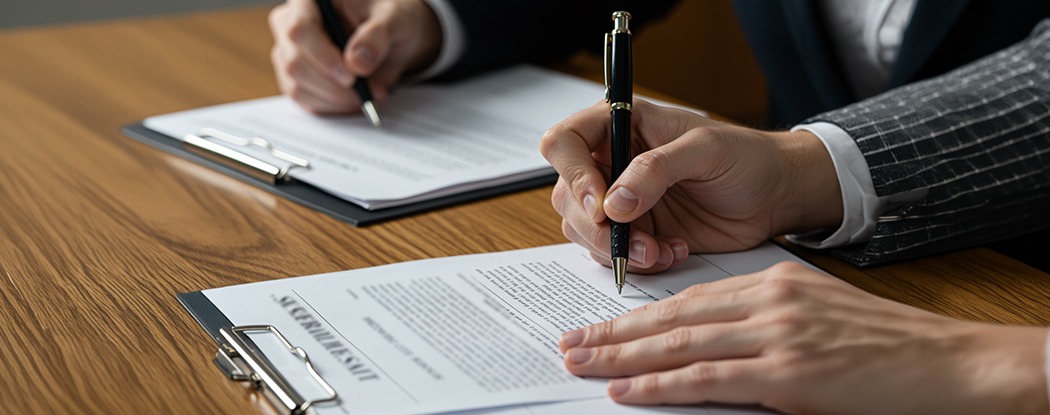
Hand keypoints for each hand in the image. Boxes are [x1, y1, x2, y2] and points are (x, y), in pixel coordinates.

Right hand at [268, 0, 441, 112]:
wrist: (391, 39)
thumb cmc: (388, 21)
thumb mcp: (394, 21)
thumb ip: (377, 36)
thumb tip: (356, 62)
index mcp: (310, 1)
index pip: (300, 29)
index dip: (322, 56)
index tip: (350, 77)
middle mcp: (291, 25)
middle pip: (295, 62)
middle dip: (334, 86)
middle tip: (370, 92)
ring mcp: (289, 53)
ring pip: (297, 86)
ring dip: (337, 99)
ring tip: (370, 94)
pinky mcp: (295, 78)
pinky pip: (305, 100)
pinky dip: (333, 107)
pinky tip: (355, 99)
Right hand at [539, 99, 842, 273]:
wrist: (776, 196)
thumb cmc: (747, 157)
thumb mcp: (705, 150)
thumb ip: (656, 170)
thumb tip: (614, 203)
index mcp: (621, 126)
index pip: (564, 142)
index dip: (572, 173)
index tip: (600, 203)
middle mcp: (612, 163)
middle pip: (567, 195)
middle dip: (596, 225)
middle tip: (632, 237)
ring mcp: (621, 202)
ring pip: (584, 230)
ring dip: (616, 248)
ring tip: (659, 249)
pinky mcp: (636, 233)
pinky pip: (611, 254)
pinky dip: (636, 261)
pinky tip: (672, 251)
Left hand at [558, 262, 1049, 413]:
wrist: (944, 361)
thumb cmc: (882, 344)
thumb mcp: (814, 314)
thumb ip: (760, 320)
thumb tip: (706, 343)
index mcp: (772, 281)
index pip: (688, 298)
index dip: (639, 314)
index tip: (603, 324)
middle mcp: (767, 300)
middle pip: (672, 316)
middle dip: (615, 332)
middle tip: (571, 342)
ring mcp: (776, 335)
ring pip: (679, 344)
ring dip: (623, 357)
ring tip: (582, 364)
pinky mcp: (788, 372)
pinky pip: (708, 378)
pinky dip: (662, 385)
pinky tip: (628, 390)